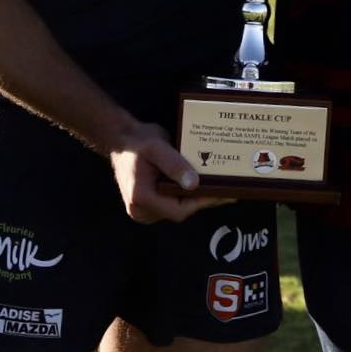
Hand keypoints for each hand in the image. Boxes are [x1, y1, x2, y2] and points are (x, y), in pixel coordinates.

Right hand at [107, 121, 231, 224]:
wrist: (121, 141)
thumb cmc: (137, 142)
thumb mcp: (157, 147)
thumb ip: (174, 165)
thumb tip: (194, 184)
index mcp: (141, 198)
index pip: (179, 210)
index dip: (202, 202)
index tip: (223, 192)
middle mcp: (141, 210)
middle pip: (180, 211)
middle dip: (204, 199)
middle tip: (229, 188)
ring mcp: (144, 210)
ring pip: (178, 208)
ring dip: (197, 197)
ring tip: (220, 186)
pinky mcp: (149, 205)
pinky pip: (172, 203)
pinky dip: (187, 195)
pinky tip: (203, 184)